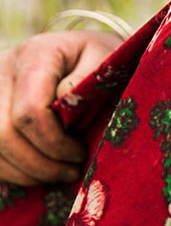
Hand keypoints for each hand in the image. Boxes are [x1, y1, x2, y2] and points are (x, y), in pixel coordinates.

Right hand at [0, 31, 117, 184]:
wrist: (78, 51)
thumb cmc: (97, 58)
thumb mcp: (105, 58)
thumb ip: (87, 78)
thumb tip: (61, 100)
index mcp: (34, 56)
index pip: (30, 111)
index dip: (54, 143)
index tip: (80, 153)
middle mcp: (2, 69)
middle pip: (4, 134)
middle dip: (40, 164)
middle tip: (72, 172)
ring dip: (25, 172)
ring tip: (58, 175)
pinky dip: (11, 170)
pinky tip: (38, 172)